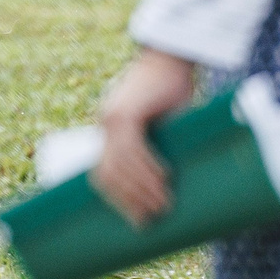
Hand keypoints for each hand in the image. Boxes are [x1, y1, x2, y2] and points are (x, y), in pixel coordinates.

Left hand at [91, 48, 198, 227]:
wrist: (172, 57)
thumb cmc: (173, 91)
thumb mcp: (164, 126)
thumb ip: (161, 149)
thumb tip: (177, 185)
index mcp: (109, 130)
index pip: (102, 174)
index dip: (117, 200)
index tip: (136, 221)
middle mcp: (105, 124)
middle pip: (107, 174)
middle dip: (127, 201)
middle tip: (150, 219)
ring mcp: (112, 117)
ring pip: (119, 165)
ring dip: (140, 188)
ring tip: (162, 205)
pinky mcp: (126, 111)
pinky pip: (132, 147)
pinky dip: (146, 166)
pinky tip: (163, 179)